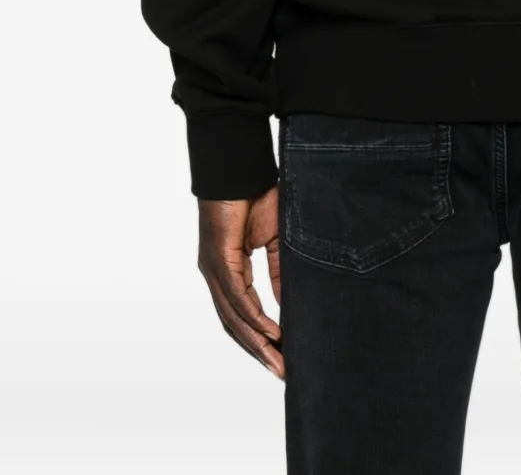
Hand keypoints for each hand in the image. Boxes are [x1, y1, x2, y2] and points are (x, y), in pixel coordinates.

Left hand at [198, 187, 283, 377]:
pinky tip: (270, 331)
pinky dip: (253, 317)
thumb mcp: (275, 240)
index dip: (259, 337)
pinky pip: (236, 296)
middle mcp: (216, 275)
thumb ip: (278, 272)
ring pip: (233, 317)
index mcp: (228, 269)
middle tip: (281, 372)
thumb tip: (286, 303)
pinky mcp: (218, 259)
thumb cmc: (256, 196)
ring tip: (277, 361)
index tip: (280, 357)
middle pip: (234, 325)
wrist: (240, 169)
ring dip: (255, 342)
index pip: (241, 314)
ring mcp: (214, 269)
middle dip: (258, 351)